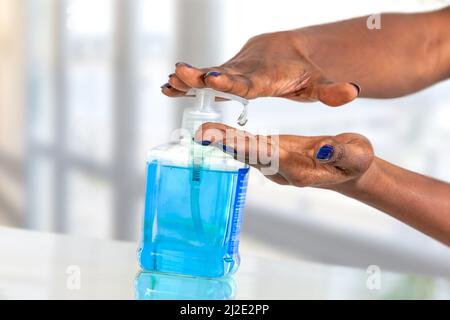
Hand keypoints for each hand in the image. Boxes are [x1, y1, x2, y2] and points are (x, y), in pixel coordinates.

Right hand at [162, 31, 359, 106]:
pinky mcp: (226, 74)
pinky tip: (168, 87)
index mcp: (266, 77)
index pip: (247, 81)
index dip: (230, 82)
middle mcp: (246, 71)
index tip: (213, 78)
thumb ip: (331, 89)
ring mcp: (234, 71)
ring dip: (188, 80)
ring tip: (168, 83)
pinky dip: (187, 82)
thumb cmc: (302, 71)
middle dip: (201, 77)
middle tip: (181, 74)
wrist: (286, 51)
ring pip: (209, 75)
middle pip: (222, 76)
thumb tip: (353, 91)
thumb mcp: (318, 82)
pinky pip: (205, 78)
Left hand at [195, 122, 373, 188]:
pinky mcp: (270, 153)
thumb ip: (342, 153)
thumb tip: (324, 149)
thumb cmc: (354, 160)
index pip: (271, 158)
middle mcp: (281, 170)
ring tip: (201, 132)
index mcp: (300, 169)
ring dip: (223, 142)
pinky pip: (247, 146)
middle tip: (202, 136)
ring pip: (245, 151)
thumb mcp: (358, 154)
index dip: (249, 148)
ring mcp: (274, 163)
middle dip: (226, 145)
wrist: (346, 168)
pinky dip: (230, 138)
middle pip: (251, 156)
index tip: (228, 141)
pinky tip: (214, 130)